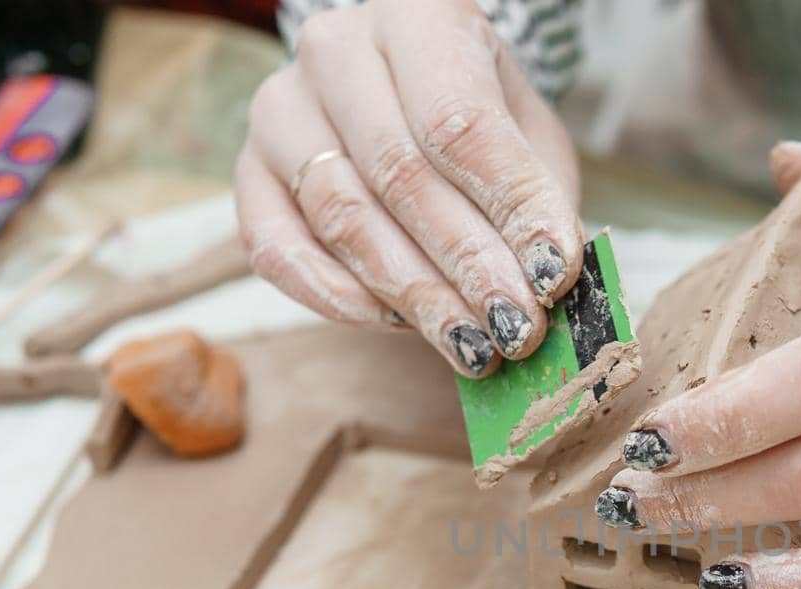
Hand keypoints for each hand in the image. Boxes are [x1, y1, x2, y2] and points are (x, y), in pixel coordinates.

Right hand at [235, 0, 582, 377]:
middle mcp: (334, 49)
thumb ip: (540, 200)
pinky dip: (340, 298)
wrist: (408, 97)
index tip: (551, 275)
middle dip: (467, 265)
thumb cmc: (479, 119)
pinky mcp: (248, 172)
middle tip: (514, 327)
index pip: (460, 123)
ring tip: (472, 343)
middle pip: (400, 174)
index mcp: (417, 17)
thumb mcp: (530, 139)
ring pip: (344, 216)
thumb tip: (550, 280)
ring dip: (415, 293)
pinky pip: (280, 250)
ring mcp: (280, 109)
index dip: (510, 208)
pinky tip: (396, 324)